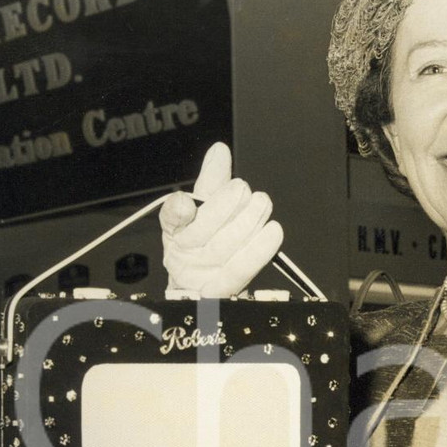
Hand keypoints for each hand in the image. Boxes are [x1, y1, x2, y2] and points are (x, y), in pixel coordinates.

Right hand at [162, 143, 283, 297]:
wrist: (209, 290)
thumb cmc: (208, 244)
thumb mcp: (208, 209)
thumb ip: (213, 181)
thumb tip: (220, 151)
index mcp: (175, 231)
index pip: (173, 217)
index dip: (183, 208)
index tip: (197, 196)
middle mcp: (183, 255)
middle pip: (203, 231)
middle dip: (229, 206)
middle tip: (247, 193)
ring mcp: (200, 279)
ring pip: (223, 248)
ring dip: (247, 223)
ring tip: (262, 204)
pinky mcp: (220, 295)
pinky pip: (238, 272)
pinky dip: (257, 251)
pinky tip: (273, 231)